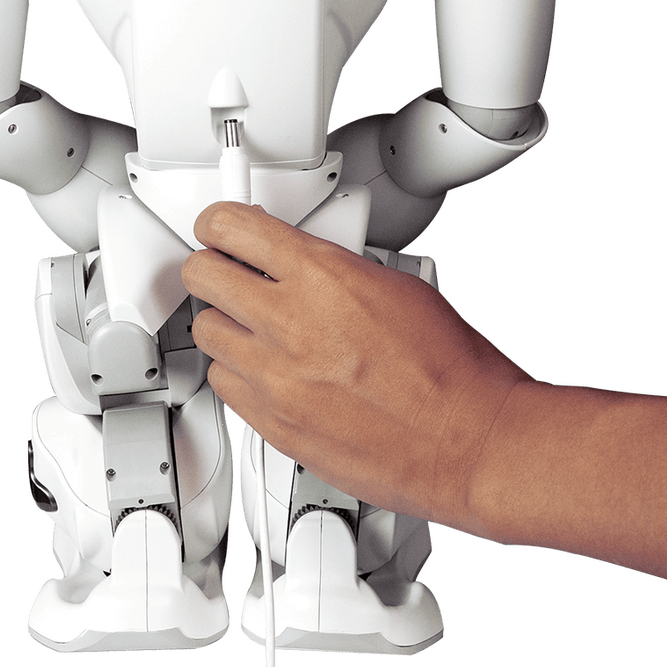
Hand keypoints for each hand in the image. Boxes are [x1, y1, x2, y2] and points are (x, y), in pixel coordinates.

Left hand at [181, 202, 523, 525]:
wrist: (465, 442)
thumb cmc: (449, 372)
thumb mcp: (398, 287)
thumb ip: (336, 271)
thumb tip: (303, 264)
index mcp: (324, 276)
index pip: (232, 227)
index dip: (218, 223)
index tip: (218, 229)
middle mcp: (290, 323)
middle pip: (201, 275)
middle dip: (212, 268)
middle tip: (226, 272)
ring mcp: (275, 376)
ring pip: (206, 331)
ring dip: (225, 323)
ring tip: (253, 327)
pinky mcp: (272, 421)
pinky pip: (223, 382)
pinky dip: (237, 371)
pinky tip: (264, 369)